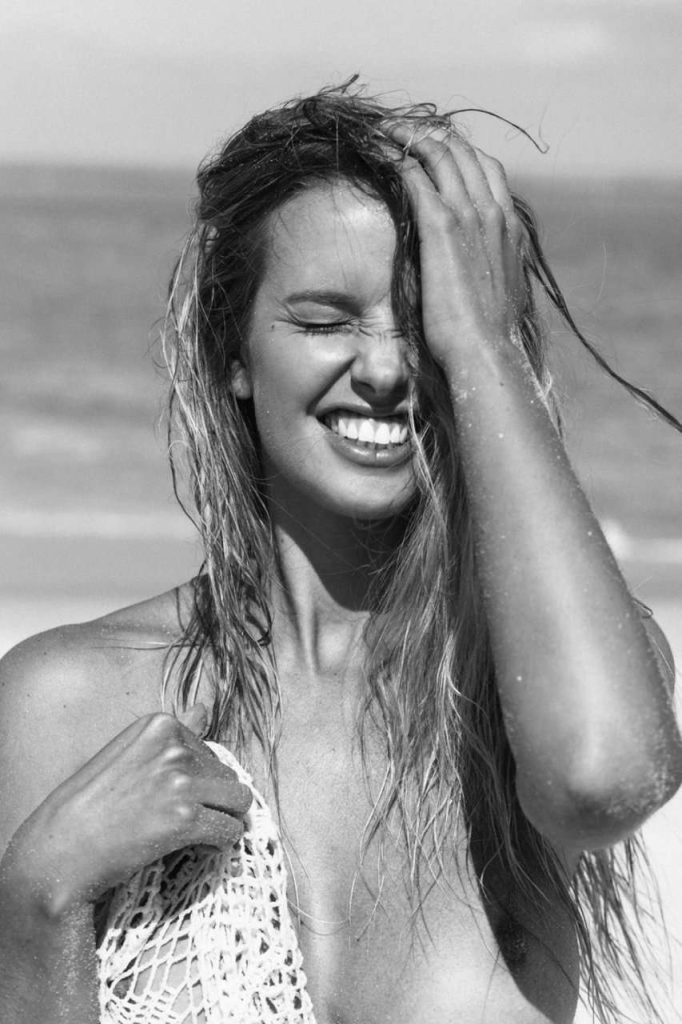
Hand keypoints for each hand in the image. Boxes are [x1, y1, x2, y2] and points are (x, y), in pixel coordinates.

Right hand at [3, 705, 251, 915]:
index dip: (196, 780)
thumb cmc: (92, 803)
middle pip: (227, 775)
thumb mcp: (130, 753)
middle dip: (212, 799)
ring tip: (193, 832)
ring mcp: (181, 781)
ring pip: (238, 800)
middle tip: (178, 819)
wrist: (60, 848)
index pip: (210, 751)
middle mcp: (174, 747)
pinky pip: (230, 830)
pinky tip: (195, 847)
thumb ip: (173, 733)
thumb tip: (204, 707)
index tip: (168, 796)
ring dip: (222, 818)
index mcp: (161, 724)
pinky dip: (220, 842)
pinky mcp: (186, 818)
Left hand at [386, 123, 523, 371]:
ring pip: (441, 153)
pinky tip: (380, 150)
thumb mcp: (498, 294)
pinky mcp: (442, 227)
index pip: (487, 170)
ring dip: (411, 136)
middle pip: (464, 152)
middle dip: (432, 135)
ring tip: (387, 131)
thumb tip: (478, 278)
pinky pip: (417, 175)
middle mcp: (493, 212)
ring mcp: (470, 216)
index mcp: (508, 228)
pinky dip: (397, 157)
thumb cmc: (490, 336)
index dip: (460, 153)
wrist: (488, 350)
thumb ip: (491, 272)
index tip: (436, 150)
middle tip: (404, 132)